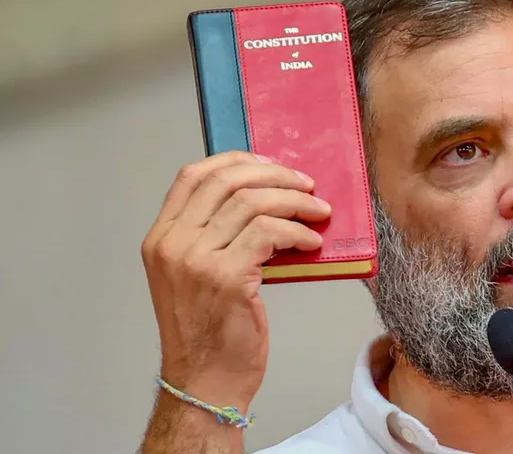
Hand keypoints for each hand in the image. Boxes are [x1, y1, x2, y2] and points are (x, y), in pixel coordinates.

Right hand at [140, 151, 330, 410]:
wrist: (205, 382)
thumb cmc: (209, 332)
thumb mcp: (195, 275)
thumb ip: (214, 236)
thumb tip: (265, 199)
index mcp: (161, 237)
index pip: (193, 175)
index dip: (236, 161)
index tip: (270, 165)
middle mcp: (172, 243)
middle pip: (227, 182)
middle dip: (275, 176)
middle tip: (307, 185)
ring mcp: (196, 259)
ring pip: (253, 203)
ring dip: (296, 203)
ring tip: (319, 212)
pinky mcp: (226, 277)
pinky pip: (270, 234)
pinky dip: (298, 232)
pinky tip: (313, 242)